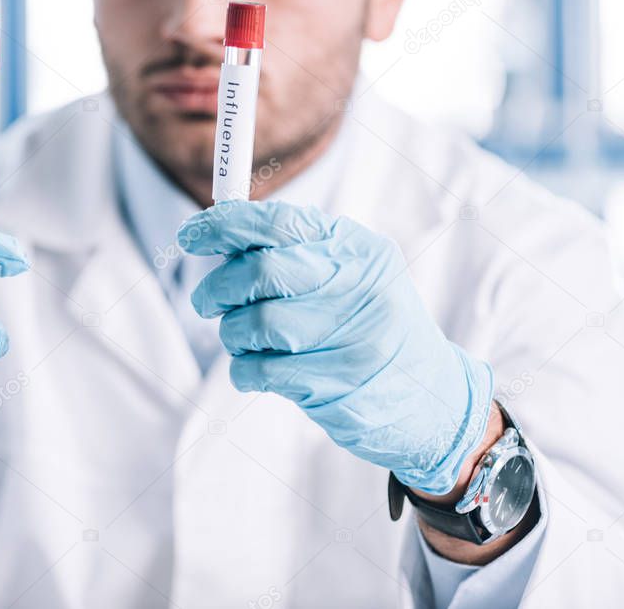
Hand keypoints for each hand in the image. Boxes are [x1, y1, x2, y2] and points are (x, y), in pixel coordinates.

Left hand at [177, 200, 492, 494]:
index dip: (224, 226)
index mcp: (357, 249)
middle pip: (259, 272)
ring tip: (244, 340)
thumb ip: (294, 252)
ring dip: (232, 335)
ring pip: (252, 324)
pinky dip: (243, 371)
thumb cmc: (371, 329)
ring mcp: (350, 335)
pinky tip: (258, 371)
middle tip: (208, 302)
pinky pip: (258, 369)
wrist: (433, 401)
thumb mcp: (351, 276)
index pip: (279, 223)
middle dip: (217, 288)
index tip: (189, 235)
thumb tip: (220, 233)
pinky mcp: (336, 382)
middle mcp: (357, 284)